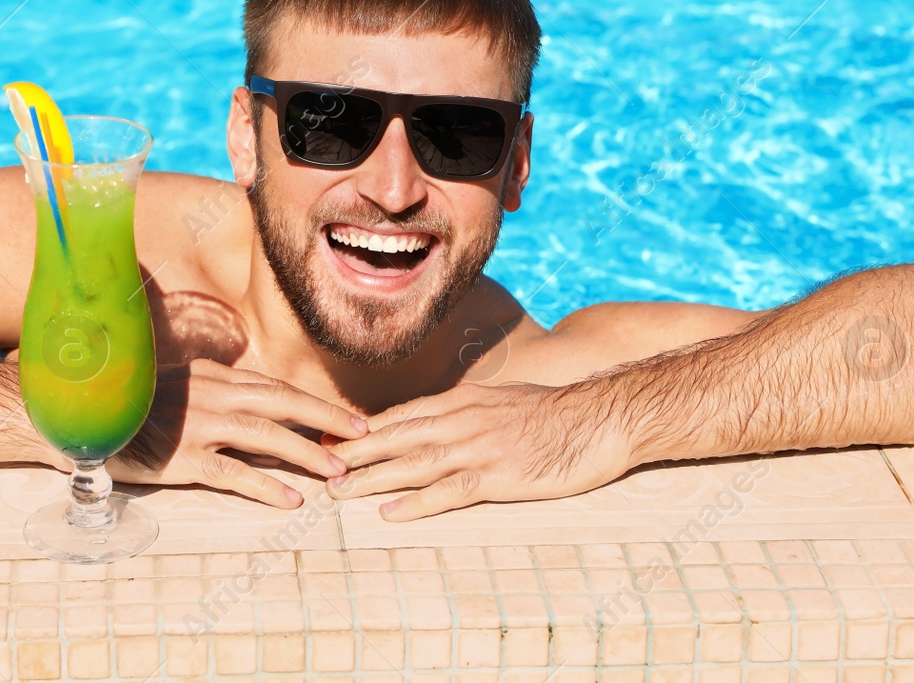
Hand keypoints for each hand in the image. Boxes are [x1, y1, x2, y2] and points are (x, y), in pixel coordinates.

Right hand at [109, 358, 367, 508]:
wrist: (83, 417)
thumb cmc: (135, 407)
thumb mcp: (182, 389)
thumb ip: (219, 395)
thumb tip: (263, 411)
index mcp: (214, 376)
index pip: (275, 387)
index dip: (313, 403)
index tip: (346, 417)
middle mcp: (212, 394)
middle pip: (282, 401)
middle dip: (326, 417)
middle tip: (363, 433)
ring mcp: (198, 425)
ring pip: (266, 435)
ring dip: (306, 451)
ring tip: (338, 470)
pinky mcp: (183, 458)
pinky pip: (232, 472)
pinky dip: (265, 485)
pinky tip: (289, 499)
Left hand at [326, 380, 634, 519]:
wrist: (597, 417)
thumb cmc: (554, 412)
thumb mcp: (501, 400)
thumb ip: (467, 410)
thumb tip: (438, 421)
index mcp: (461, 401)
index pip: (400, 415)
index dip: (362, 429)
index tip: (330, 438)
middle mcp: (461, 420)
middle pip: (394, 437)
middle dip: (353, 452)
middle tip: (316, 466)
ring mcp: (477, 448)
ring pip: (412, 463)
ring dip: (371, 478)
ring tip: (338, 492)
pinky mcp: (497, 476)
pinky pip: (448, 491)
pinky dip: (416, 503)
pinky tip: (390, 513)